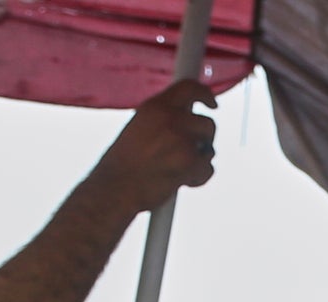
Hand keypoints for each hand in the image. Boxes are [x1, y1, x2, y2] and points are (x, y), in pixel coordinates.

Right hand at [96, 80, 218, 211]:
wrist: (115, 188)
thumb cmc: (123, 164)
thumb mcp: (139, 127)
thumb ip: (163, 118)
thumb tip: (188, 117)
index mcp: (154, 107)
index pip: (189, 88)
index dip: (205, 94)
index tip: (212, 104)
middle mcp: (169, 118)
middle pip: (207, 123)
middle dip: (205, 139)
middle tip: (190, 152)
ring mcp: (181, 140)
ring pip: (209, 148)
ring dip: (200, 159)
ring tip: (176, 169)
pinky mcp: (190, 162)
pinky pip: (208, 168)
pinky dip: (199, 178)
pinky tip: (178, 181)